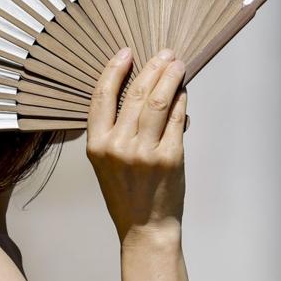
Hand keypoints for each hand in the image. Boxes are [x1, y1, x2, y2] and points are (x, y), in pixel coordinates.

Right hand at [86, 48, 187, 242]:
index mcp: (97, 145)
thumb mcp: (106, 161)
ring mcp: (145, 152)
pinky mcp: (170, 157)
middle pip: (135, 94)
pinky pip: (176, 120)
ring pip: (158, 102)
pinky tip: (183, 92)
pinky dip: (181, 102)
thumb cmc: (126, 193)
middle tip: (165, 54)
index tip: (126, 52)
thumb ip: (116, 129)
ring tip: (177, 64)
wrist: (145, 227)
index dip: (114, 70)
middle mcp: (118, 146)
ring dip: (170, 78)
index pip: (102, 96)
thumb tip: (141, 89)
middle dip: (152, 68)